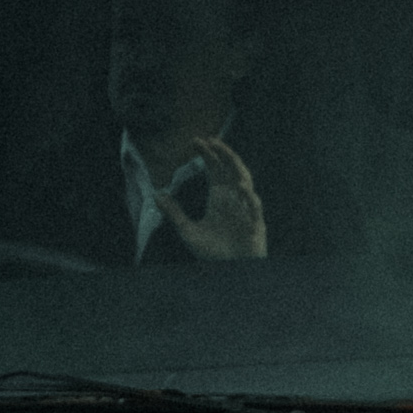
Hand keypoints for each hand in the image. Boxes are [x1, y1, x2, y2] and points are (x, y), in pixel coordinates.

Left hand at [150, 138, 267, 262]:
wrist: (229, 273)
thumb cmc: (212, 252)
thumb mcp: (187, 231)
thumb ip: (174, 213)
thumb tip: (156, 194)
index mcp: (219, 197)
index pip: (215, 168)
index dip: (208, 153)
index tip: (195, 141)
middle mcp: (233, 199)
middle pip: (230, 169)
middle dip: (222, 153)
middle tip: (210, 139)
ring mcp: (246, 210)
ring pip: (245, 182)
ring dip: (237, 168)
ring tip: (226, 155)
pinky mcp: (255, 224)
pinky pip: (255, 208)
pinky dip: (250, 198)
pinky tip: (241, 188)